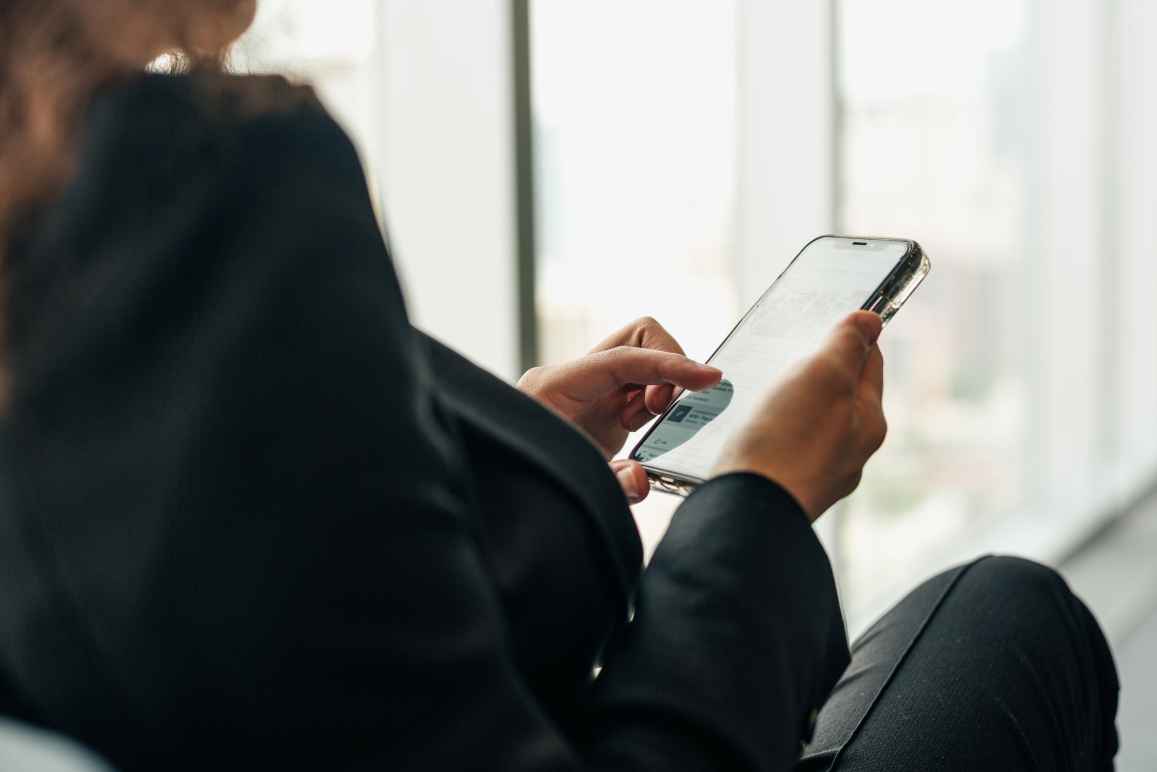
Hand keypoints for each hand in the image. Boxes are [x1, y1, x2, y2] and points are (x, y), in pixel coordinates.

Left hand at [518, 317, 721, 499]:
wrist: (504, 499)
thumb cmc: (527, 483)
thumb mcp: (569, 486)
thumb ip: (609, 483)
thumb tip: (641, 479)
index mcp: (556, 387)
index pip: (623, 357)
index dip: (669, 364)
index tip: (710, 377)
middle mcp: (574, 380)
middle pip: (636, 340)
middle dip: (664, 368)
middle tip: (656, 412)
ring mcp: (588, 392)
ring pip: (643, 362)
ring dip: (659, 390)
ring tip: (642, 426)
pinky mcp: (600, 409)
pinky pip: (640, 388)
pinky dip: (653, 406)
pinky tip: (639, 432)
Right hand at [714, 311, 886, 522]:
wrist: (747, 510)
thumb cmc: (788, 440)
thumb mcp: (823, 375)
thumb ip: (847, 344)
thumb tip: (871, 320)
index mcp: (869, 423)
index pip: (870, 364)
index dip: (853, 337)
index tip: (831, 319)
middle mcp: (850, 453)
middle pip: (841, 397)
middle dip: (819, 373)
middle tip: (790, 352)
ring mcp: (817, 474)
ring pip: (811, 425)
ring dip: (793, 404)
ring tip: (766, 390)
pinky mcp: (784, 487)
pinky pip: (784, 448)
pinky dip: (774, 432)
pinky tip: (752, 428)